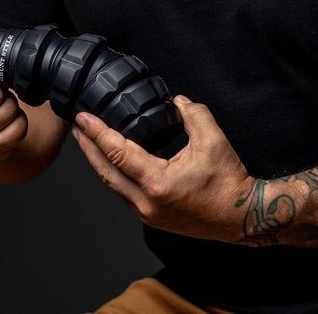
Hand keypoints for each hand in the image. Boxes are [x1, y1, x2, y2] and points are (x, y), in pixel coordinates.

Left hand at [71, 96, 253, 242]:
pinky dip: (115, 174)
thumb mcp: (213, 139)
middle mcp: (147, 202)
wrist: (240, 216)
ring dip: (99, 162)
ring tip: (89, 141)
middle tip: (77, 127)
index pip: (118, 152)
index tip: (83, 118)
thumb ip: (193, 113)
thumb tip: (175, 101)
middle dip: (88, 148)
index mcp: (158, 182)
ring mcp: (148, 214)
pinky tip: (114, 160)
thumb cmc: (228, 181)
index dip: (98, 132)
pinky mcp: (153, 218)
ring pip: (113, 185)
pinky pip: (125, 193)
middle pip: (106, 172)